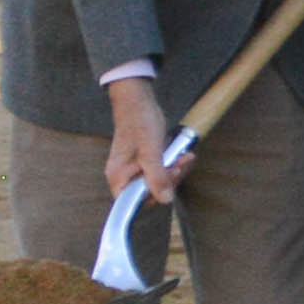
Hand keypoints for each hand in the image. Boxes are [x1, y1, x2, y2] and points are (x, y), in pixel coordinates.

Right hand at [103, 74, 173, 201]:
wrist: (138, 101)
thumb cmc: (140, 123)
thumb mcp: (151, 152)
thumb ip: (157, 177)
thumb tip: (165, 200)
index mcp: (118, 177)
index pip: (135, 202)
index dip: (156, 195)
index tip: (171, 177)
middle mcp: (122, 176)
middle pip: (149, 192)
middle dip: (171, 179)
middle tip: (182, 163)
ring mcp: (133, 168)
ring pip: (157, 180)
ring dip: (174, 170)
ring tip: (185, 157)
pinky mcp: (143, 161)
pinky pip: (159, 169)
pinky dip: (171, 164)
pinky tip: (181, 155)